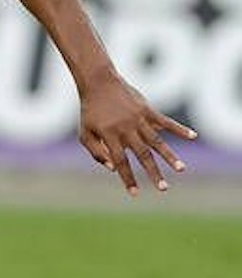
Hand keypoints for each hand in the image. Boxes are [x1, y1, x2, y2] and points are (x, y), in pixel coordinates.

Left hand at [76, 73, 195, 196]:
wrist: (98, 83)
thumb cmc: (91, 111)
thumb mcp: (85, 132)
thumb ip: (96, 152)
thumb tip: (113, 169)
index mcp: (109, 136)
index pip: (120, 162)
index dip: (127, 178)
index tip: (135, 193)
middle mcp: (125, 129)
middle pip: (142, 155)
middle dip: (153, 173)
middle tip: (163, 188)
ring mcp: (138, 119)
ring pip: (157, 141)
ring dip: (170, 156)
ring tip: (181, 169)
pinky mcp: (147, 110)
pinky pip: (166, 121)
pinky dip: (180, 128)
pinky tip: (193, 136)